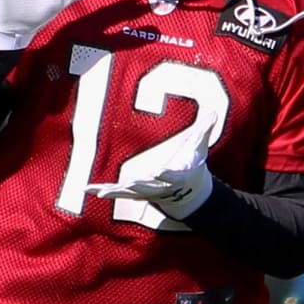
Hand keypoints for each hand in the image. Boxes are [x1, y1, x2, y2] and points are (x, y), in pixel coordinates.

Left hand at [84, 113, 216, 220]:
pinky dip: (104, 190)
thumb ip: (204, 129)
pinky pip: (117, 192)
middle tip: (130, 184)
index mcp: (177, 175)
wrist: (188, 193)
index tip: (160, 171)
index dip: (166, 174)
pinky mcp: (135, 192)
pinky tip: (89, 190)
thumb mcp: (199, 147)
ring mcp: (146, 191)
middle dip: (139, 185)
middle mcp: (160, 186)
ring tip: (99, 192)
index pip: (172, 174)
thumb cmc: (192, 165)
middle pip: (149, 186)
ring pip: (128, 192)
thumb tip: (214, 111)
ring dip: (114, 191)